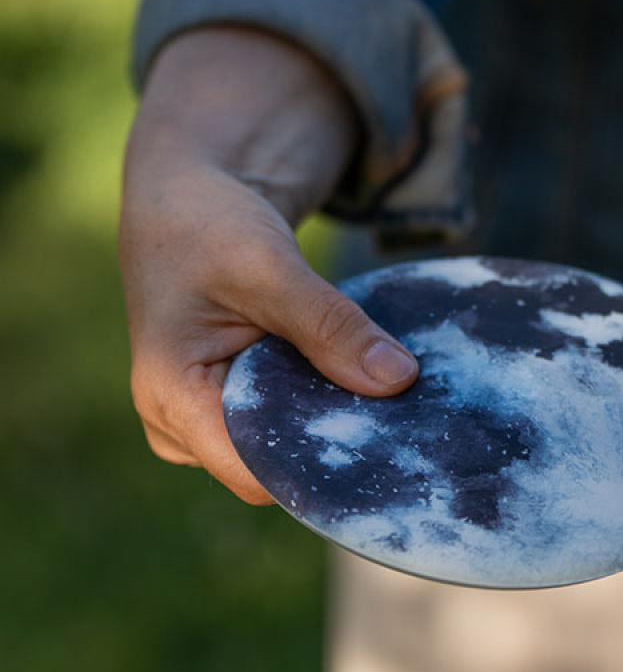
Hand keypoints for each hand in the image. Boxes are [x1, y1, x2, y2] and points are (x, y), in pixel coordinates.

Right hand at [119, 26, 417, 503]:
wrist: (186, 197)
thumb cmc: (208, 222)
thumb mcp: (269, 264)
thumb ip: (330, 326)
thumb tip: (399, 380)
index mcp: (171, 399)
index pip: (258, 474)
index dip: (321, 465)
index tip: (388, 442)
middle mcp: (181, 425)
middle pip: (273, 468)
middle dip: (333, 445)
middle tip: (402, 418)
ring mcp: (205, 419)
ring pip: (285, 449)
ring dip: (332, 423)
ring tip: (385, 396)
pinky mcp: (233, 404)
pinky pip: (287, 424)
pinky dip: (324, 404)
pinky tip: (363, 386)